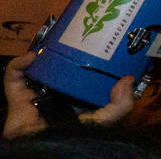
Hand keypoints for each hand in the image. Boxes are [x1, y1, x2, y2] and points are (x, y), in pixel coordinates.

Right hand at [3, 52, 133, 137]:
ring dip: (41, 52)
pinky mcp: (16, 96)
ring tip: (53, 39)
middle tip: (74, 32)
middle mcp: (55, 91)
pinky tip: (31, 57)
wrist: (42, 148)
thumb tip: (128, 79)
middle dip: (62, 49)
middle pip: (57, 64)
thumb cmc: (72, 136)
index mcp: (76, 94)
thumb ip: (120, 106)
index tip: (99, 40)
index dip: (89, 57)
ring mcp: (34, 92)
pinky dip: (19, 65)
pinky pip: (13, 76)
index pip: (82, 72)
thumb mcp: (102, 121)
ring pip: (35, 65)